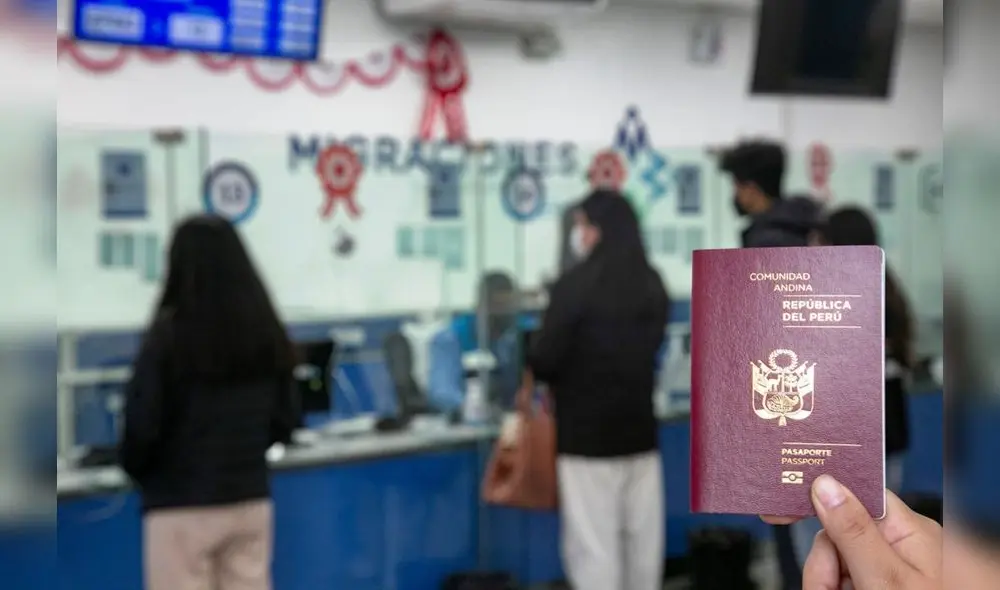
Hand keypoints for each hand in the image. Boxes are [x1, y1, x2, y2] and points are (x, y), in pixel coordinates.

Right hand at [801, 475, 941, 589]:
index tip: (788, 508)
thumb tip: (824, 484)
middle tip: (826, 587)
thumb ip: (854, 532)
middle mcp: (900, 546)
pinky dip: (833, 588)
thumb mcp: (886, 577)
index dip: (822, 499)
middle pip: (837, 535)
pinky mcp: (879, 586)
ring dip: (826, 582)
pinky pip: (842, 579)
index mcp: (910, 530)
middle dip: (824, 563)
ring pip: (834, 561)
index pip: (857, 495)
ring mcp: (888, 569)